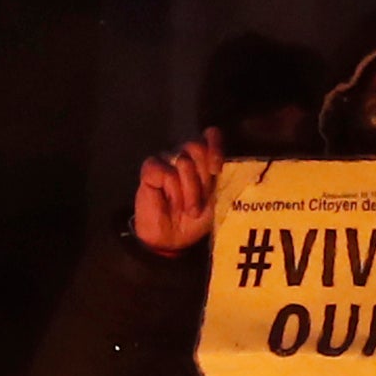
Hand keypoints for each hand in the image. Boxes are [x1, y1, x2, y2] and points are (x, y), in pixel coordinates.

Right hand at [131, 132, 225, 257]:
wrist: (172, 240)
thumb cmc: (195, 220)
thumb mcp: (216, 200)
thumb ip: (223, 178)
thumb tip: (225, 164)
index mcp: (203, 160)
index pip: (210, 135)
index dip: (215, 146)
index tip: (216, 170)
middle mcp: (184, 155)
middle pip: (197, 146)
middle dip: (203, 177)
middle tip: (201, 200)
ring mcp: (166, 160)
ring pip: (184, 161)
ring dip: (190, 190)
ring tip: (188, 209)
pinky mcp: (150, 169)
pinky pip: (166, 172)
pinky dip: (173, 191)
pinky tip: (170, 203)